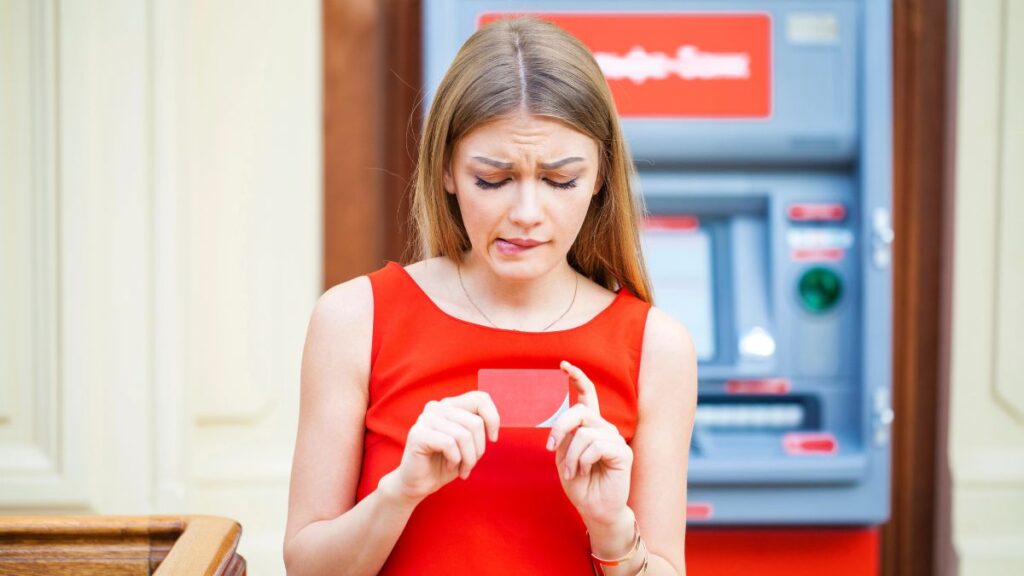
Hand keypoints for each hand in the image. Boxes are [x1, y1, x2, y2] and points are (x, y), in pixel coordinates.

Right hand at [382, 391, 499, 505]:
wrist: (419, 484)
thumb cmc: (446, 463)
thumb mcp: (469, 443)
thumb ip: (478, 427)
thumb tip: (494, 423)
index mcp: (450, 405)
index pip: (480, 398)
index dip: (493, 418)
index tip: (493, 439)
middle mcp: (436, 407)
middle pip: (475, 422)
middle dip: (479, 449)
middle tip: (470, 464)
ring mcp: (425, 418)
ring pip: (464, 435)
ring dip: (468, 459)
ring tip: (461, 469)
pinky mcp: (418, 433)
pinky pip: (449, 444)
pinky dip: (455, 460)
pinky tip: (448, 466)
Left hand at [547, 361, 632, 526]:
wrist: (594, 508)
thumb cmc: (579, 483)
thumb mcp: (564, 455)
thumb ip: (565, 435)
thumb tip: (564, 422)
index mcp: (589, 426)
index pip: (586, 395)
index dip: (576, 378)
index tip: (562, 364)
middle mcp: (604, 428)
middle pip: (579, 411)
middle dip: (560, 426)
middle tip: (550, 447)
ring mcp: (615, 439)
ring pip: (584, 433)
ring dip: (571, 456)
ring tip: (572, 472)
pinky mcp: (622, 452)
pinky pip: (595, 446)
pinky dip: (582, 461)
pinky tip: (584, 471)